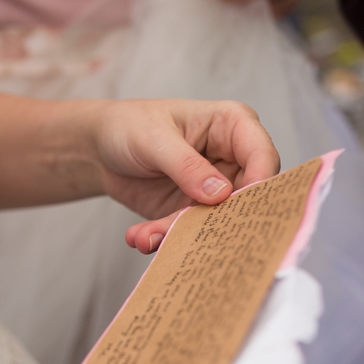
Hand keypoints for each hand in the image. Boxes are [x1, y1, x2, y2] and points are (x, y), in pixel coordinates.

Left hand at [89, 99, 279, 250]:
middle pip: (246, 197)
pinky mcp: (193, 211)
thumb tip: (220, 193)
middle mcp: (232, 159)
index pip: (262, 156)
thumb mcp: (154, 139)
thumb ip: (187, 166)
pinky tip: (139, 237)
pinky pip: (190, 232)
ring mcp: (214, 189)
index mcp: (233, 126)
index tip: (237, 207)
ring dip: (181, 234)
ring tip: (148, 236)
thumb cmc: (131, 125)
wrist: (101, 147)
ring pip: (216, 221)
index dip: (259, 184)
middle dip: (216, 220)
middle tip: (187, 232)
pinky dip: (164, 238)